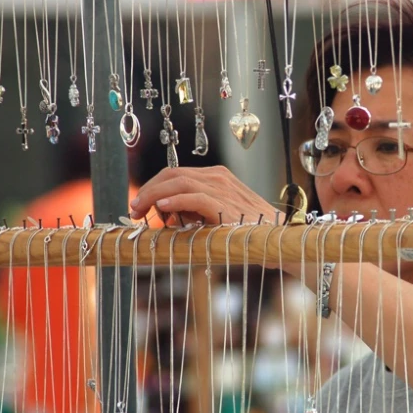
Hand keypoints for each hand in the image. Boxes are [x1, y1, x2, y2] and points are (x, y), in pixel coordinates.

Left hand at [130, 166, 281, 225]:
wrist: (278, 238)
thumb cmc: (248, 231)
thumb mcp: (216, 216)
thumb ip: (193, 211)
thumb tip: (165, 215)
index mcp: (216, 177)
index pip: (175, 174)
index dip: (152, 187)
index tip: (138, 206)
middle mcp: (218, 177)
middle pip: (172, 174)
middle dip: (148, 189)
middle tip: (134, 209)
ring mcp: (223, 188)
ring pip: (179, 181)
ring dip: (153, 195)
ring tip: (141, 210)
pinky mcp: (226, 204)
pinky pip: (195, 197)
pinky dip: (175, 200)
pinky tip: (162, 208)